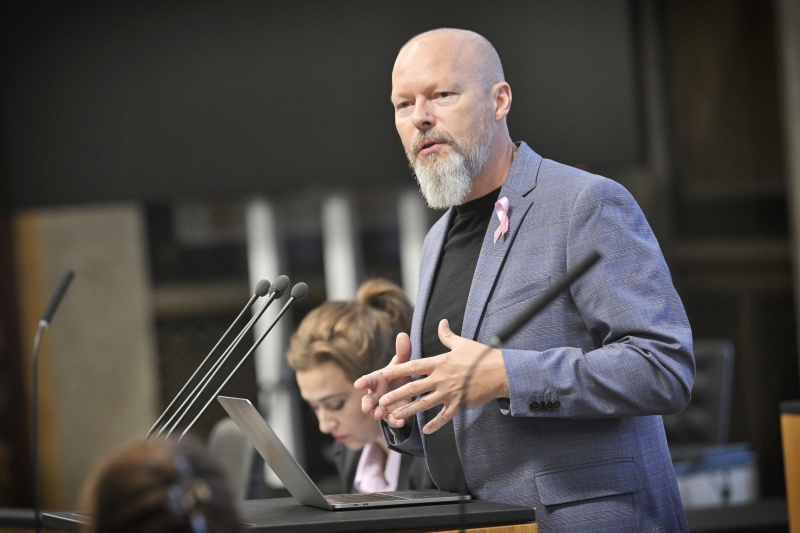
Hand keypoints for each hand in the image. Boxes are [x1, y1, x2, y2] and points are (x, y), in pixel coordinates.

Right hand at [354, 332, 413, 427]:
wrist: (406, 392)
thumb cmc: (399, 376)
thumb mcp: (401, 365)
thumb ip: (402, 352)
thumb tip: (403, 335)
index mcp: (377, 380)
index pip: (368, 380)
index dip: (363, 382)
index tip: (357, 384)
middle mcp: (377, 394)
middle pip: (368, 399)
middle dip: (366, 403)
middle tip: (366, 407)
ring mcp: (383, 406)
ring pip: (377, 411)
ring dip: (378, 413)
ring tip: (379, 415)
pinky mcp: (391, 415)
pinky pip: (392, 420)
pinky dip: (395, 421)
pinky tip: (401, 422)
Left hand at [377, 319, 508, 433]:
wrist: (501, 372)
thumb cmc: (482, 356)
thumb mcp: (462, 343)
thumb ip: (447, 336)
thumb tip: (441, 322)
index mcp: (440, 362)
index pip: (414, 366)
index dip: (398, 370)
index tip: (384, 374)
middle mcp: (442, 378)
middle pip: (414, 387)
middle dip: (396, 395)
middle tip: (381, 402)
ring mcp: (450, 393)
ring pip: (425, 404)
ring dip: (409, 410)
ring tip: (395, 416)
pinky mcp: (459, 404)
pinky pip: (444, 416)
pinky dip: (435, 424)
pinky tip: (426, 430)